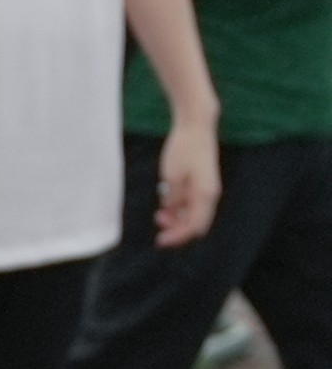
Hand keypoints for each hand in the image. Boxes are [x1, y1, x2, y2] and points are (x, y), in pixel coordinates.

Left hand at [155, 117, 220, 246]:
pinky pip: (194, 204)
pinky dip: (181, 209)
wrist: (196, 127)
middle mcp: (210, 195)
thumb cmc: (183, 149)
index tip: (160, 241)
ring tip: (160, 215)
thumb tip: (172, 214)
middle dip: (178, 230)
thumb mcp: (172, 176)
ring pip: (195, 215)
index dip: (178, 237)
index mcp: (205, 195)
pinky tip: (166, 205)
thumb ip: (173, 198)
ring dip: (178, 220)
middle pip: (197, 224)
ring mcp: (208, 189)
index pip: (194, 226)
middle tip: (158, 225)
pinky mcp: (203, 183)